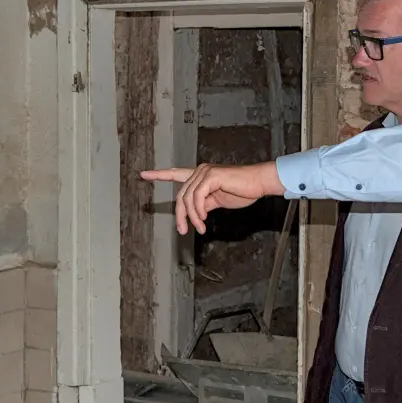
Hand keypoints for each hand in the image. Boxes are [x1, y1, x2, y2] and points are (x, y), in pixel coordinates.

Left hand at [140, 162, 284, 234]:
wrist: (258, 184)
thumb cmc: (242, 191)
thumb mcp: (218, 200)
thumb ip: (204, 204)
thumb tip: (195, 214)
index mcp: (200, 175)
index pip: (175, 173)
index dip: (159, 174)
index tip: (143, 174)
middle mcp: (199, 171)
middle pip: (180, 195)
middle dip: (180, 215)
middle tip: (183, 231)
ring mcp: (204, 172)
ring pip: (188, 198)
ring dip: (192, 217)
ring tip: (200, 228)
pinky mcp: (211, 176)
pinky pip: (197, 197)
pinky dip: (198, 211)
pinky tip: (204, 218)